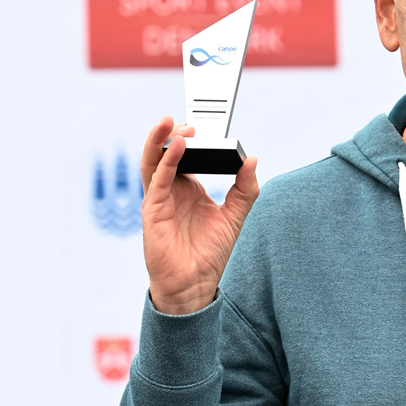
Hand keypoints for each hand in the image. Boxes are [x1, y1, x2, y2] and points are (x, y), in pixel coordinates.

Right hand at [139, 116, 259, 314]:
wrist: (195, 285)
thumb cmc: (209, 254)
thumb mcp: (234, 215)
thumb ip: (245, 188)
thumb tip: (252, 159)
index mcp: (188, 188)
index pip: (186, 155)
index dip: (192, 139)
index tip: (206, 124)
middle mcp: (171, 190)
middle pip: (166, 153)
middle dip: (174, 133)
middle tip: (189, 121)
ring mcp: (159, 199)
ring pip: (153, 161)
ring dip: (161, 140)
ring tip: (171, 122)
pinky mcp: (153, 210)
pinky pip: (157, 180)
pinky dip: (166, 161)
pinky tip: (178, 146)